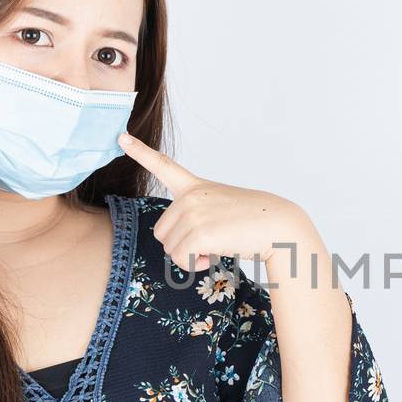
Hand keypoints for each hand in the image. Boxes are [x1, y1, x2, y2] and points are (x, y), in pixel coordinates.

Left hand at [119, 131, 316, 273]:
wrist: (279, 226)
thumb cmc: (254, 223)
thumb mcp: (221, 210)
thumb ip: (196, 218)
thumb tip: (181, 249)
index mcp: (196, 187)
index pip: (164, 166)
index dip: (141, 152)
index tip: (122, 137)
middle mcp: (190, 196)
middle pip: (162, 232)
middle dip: (181, 244)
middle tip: (210, 242)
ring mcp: (193, 212)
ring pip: (170, 248)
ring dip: (191, 256)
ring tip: (217, 246)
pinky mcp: (198, 232)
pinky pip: (181, 259)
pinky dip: (195, 265)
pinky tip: (215, 255)